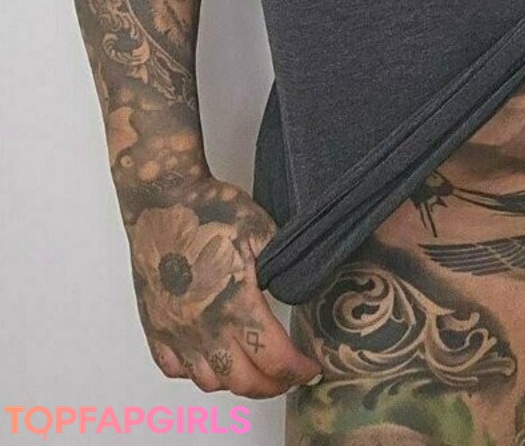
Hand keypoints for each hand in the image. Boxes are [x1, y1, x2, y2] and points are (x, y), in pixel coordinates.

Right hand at [125, 176, 322, 397]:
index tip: (311, 368)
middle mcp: (202, 325)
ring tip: (254, 368)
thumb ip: (284, 266)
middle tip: (289, 375)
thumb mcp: (264, 230)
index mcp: (235, 303)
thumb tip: (302, 287)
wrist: (164, 199)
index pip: (274, 359)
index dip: (298, 371)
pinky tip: (210, 359)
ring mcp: (175, 329)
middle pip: (243, 381)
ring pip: (207, 381)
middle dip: (272, 385)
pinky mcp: (154, 324)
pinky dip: (195, 372)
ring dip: (235, 382)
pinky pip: (172, 368)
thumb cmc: (211, 209)